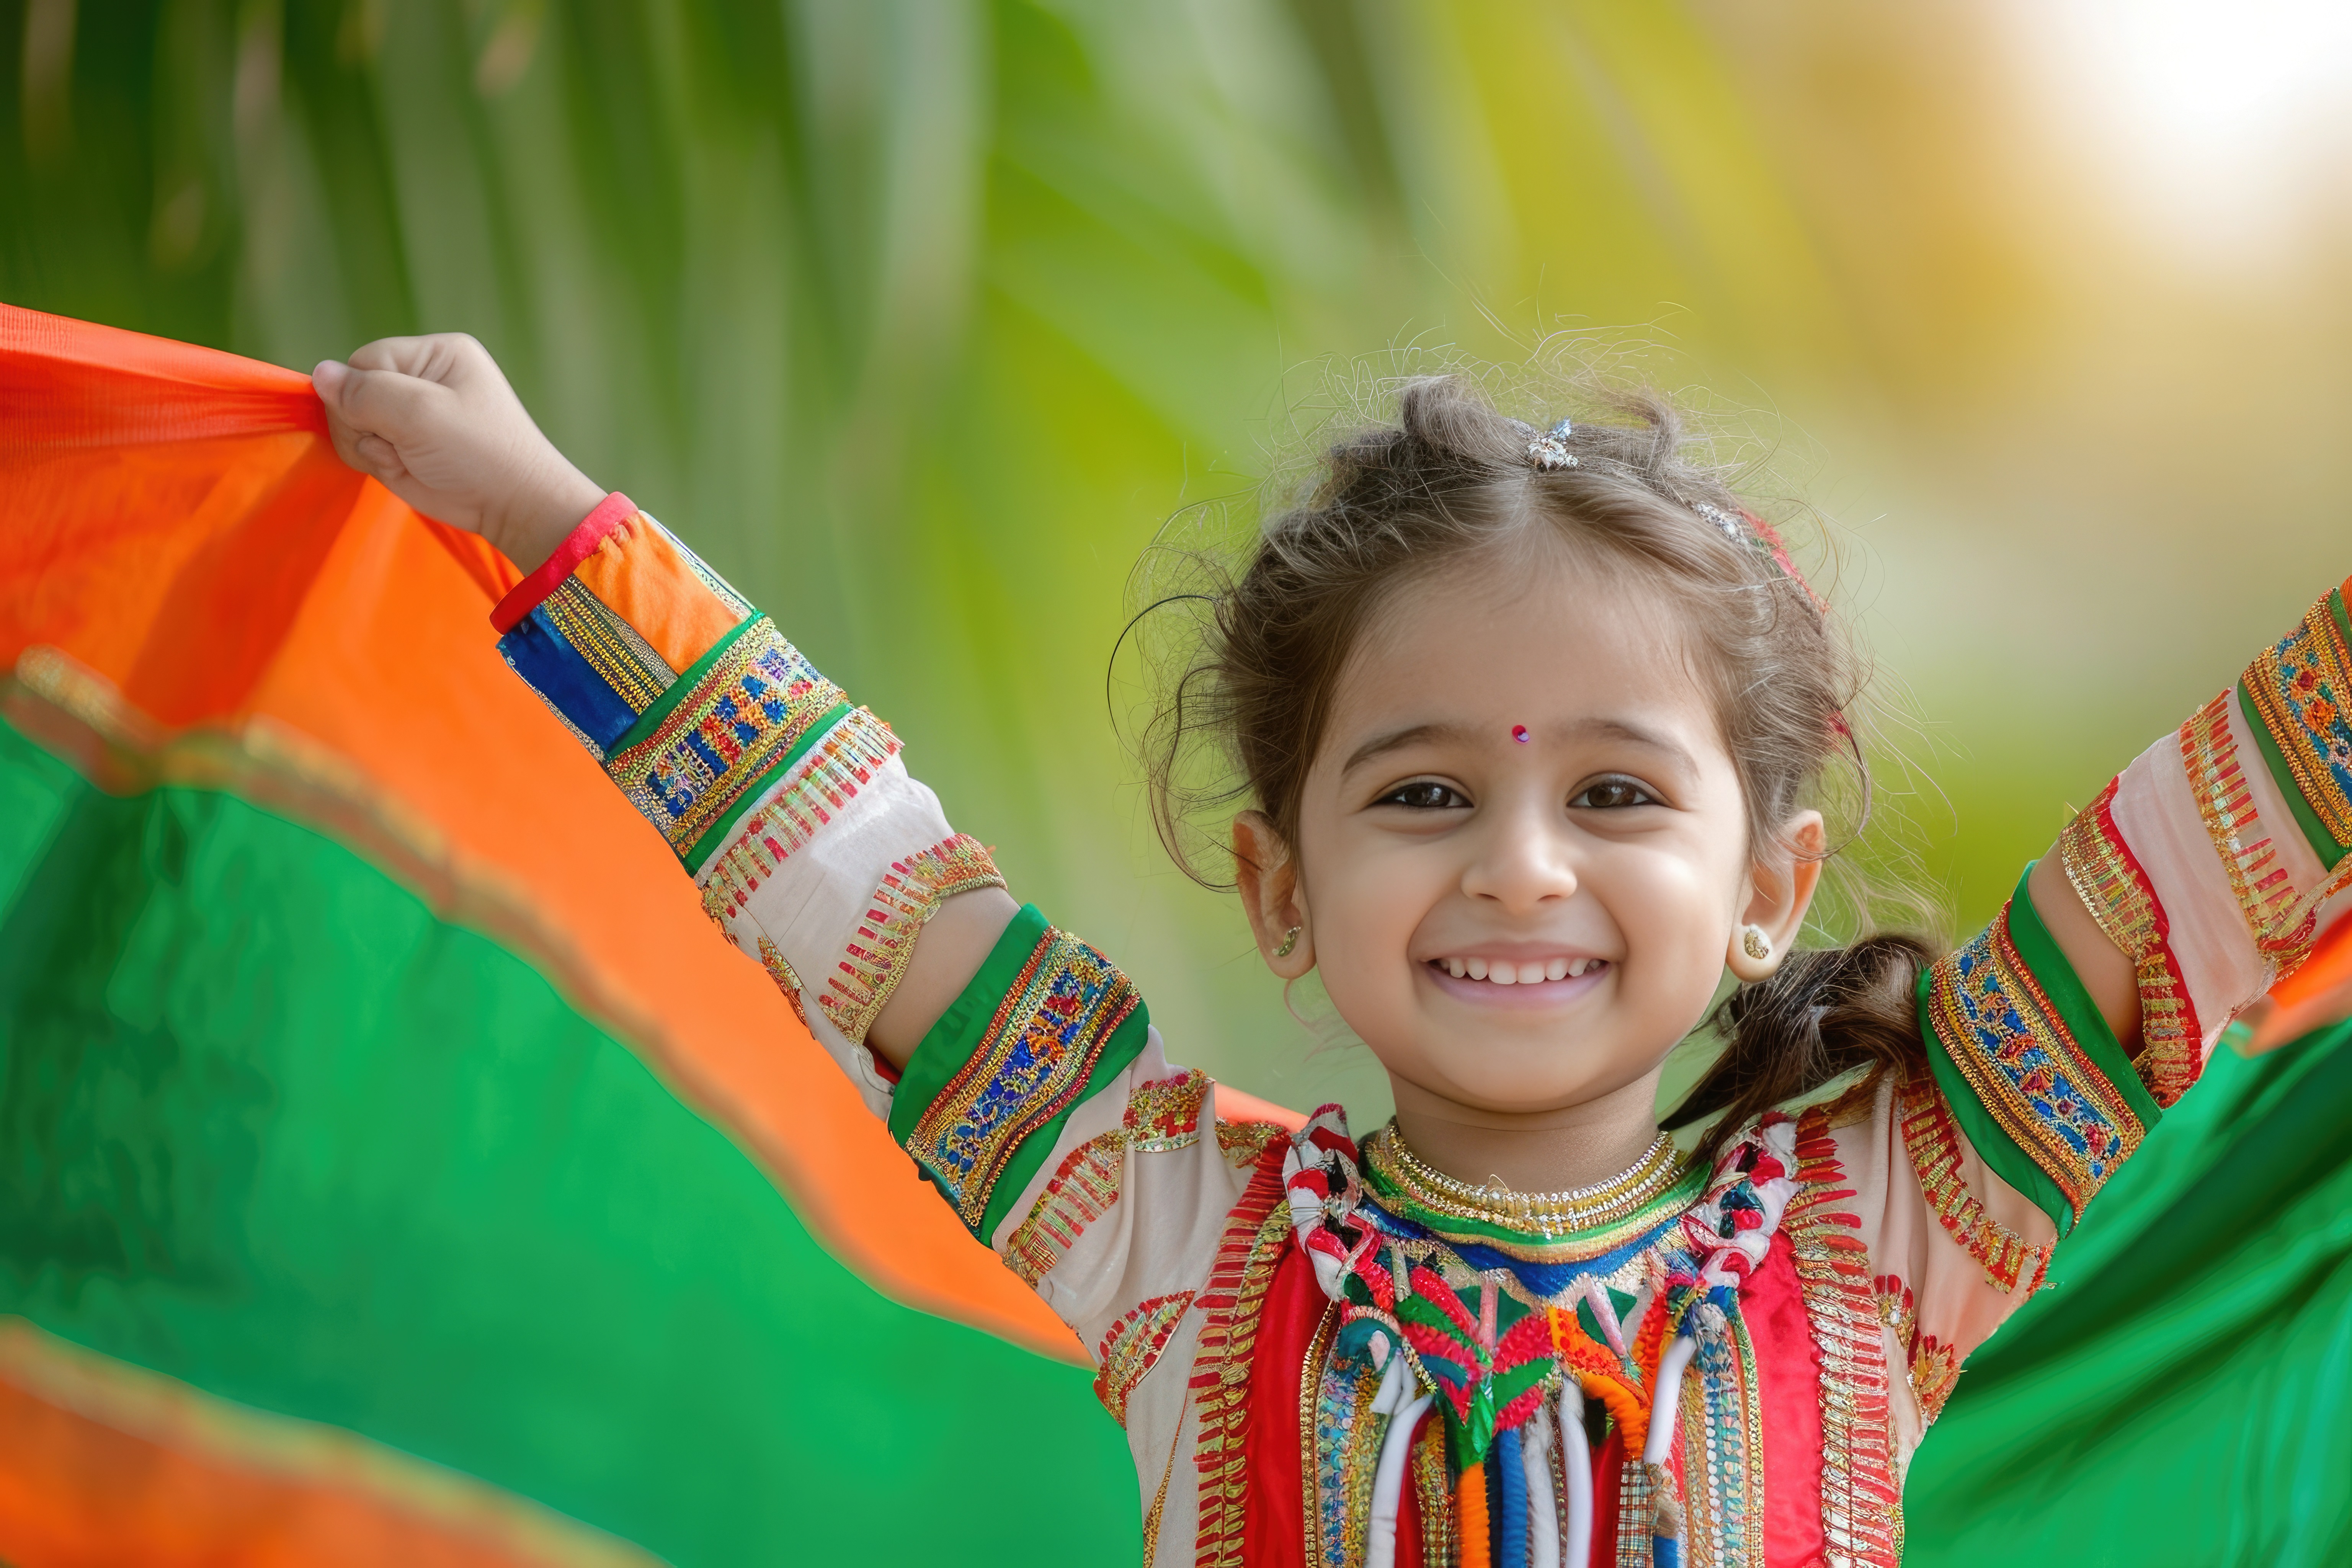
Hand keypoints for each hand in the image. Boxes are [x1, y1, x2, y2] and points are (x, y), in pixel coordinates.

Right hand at [312, 334, 606, 570]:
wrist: (514, 506)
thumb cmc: (479, 453)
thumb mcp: (421, 413)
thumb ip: (365, 392)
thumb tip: (319, 373)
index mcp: (435, 353)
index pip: (364, 360)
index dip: (360, 393)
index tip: (390, 421)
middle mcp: (421, 378)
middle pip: (352, 391)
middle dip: (365, 423)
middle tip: (403, 445)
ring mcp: (409, 414)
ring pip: (350, 421)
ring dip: (370, 446)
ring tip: (407, 458)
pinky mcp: (402, 444)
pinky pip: (361, 446)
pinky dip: (375, 461)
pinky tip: (403, 468)